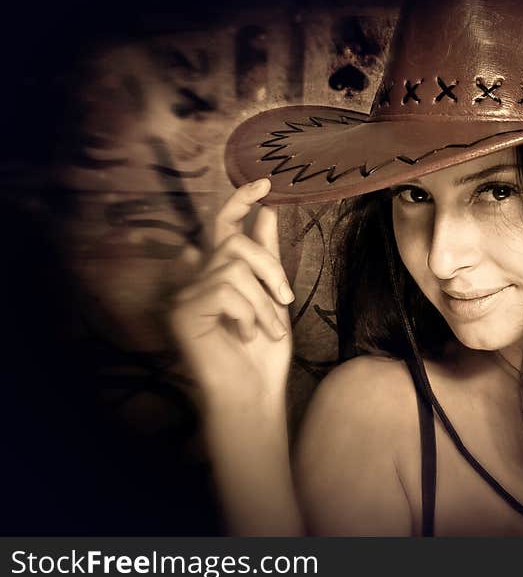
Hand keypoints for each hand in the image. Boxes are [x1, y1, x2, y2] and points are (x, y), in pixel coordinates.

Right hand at [169, 179, 294, 413]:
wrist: (255, 395)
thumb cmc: (264, 353)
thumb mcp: (274, 297)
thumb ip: (267, 255)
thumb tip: (268, 210)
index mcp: (218, 273)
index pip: (223, 226)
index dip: (239, 200)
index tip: (266, 181)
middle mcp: (197, 279)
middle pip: (235, 244)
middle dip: (270, 269)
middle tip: (285, 300)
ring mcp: (186, 295)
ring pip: (235, 269)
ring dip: (263, 301)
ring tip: (267, 329)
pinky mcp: (182, 312)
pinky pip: (225, 291)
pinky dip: (247, 314)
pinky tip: (245, 336)